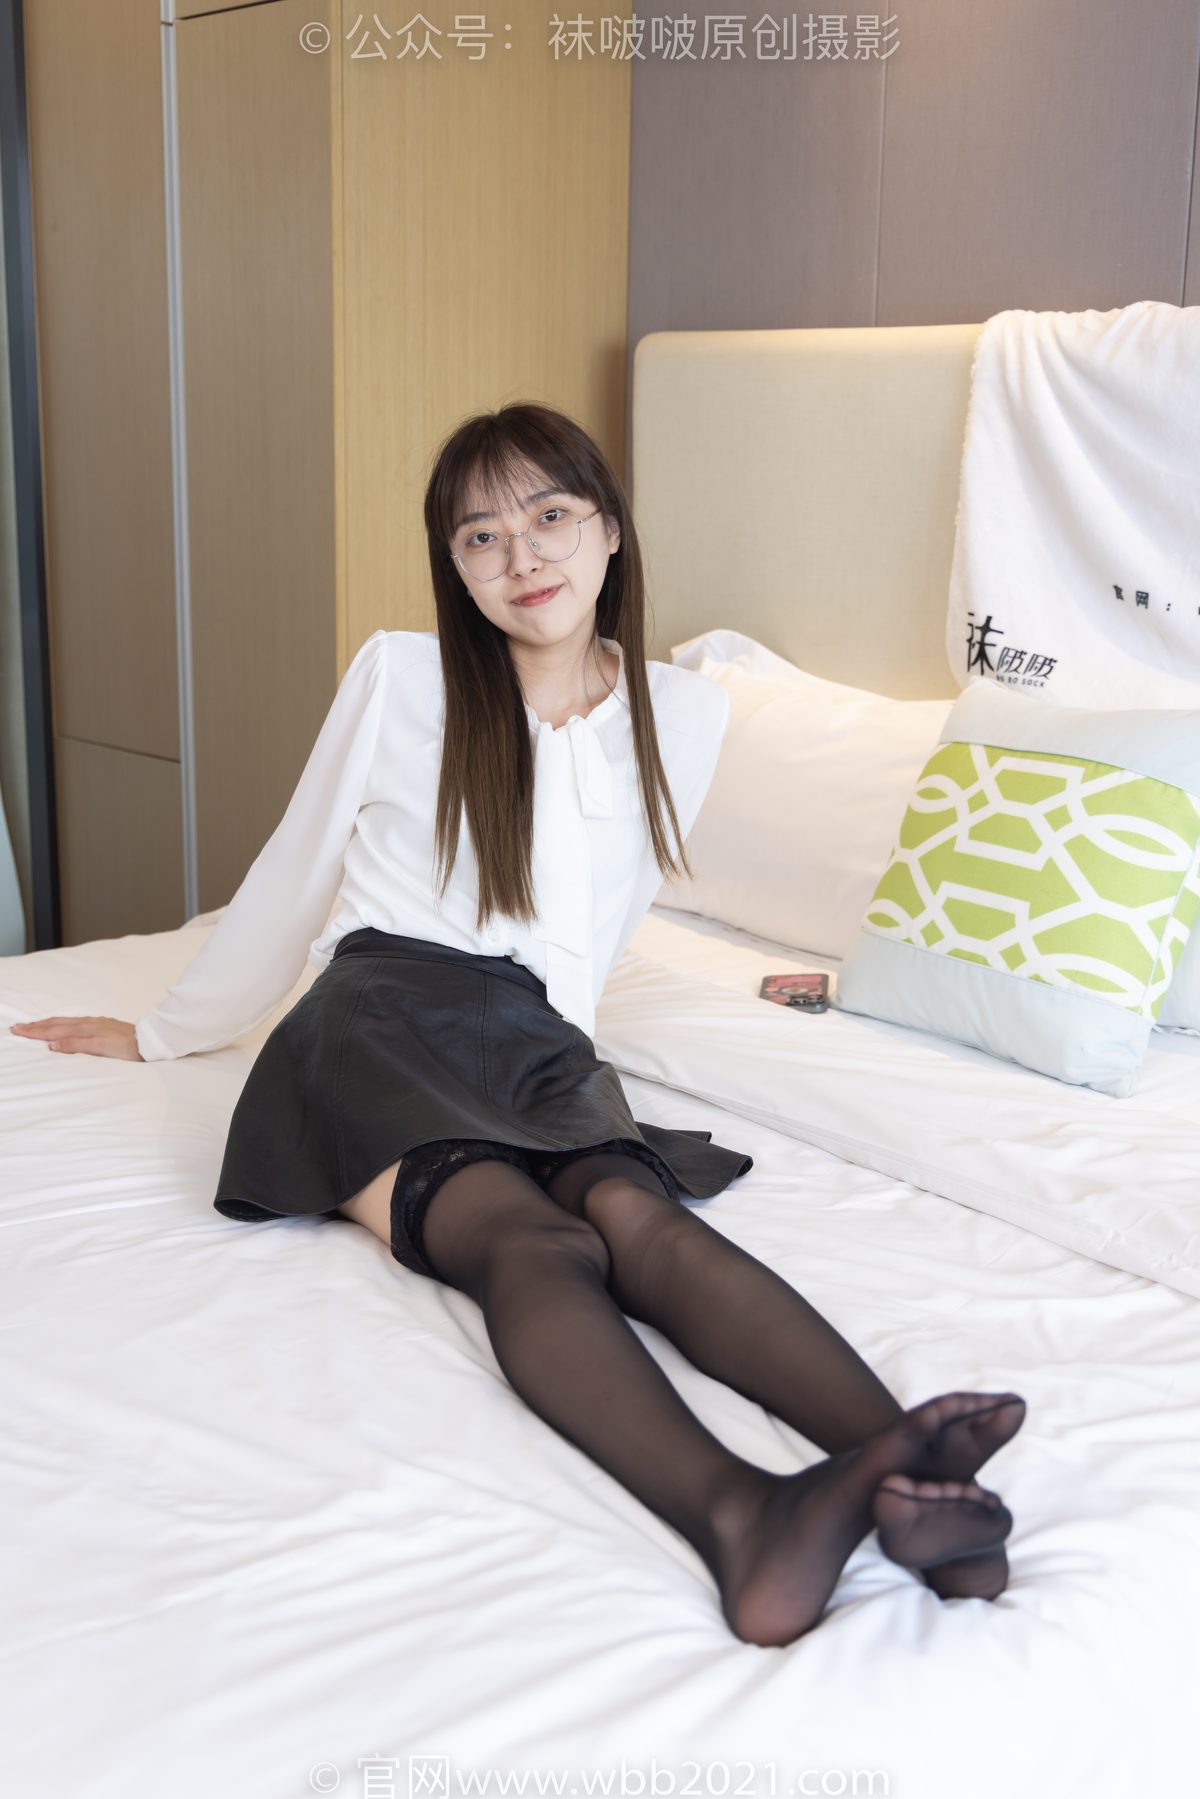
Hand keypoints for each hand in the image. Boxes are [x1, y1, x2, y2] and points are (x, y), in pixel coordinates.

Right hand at [9, 1016, 143, 1060]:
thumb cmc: (126, 1048)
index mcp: (84, 1029)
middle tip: (17, 1027)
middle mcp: (87, 1023)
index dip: (35, 1031)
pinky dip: (61, 1024)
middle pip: (56, 1023)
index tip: (18, 1030)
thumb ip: (76, 1045)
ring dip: (47, 1023)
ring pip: (65, 1022)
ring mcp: (95, 1023)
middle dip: (36, 1026)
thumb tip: (52, 1044)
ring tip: (34, 1025)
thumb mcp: (99, 1048)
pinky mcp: (101, 1026)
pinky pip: (74, 1023)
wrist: (148, 1042)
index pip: (54, 1030)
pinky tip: (62, 1025)